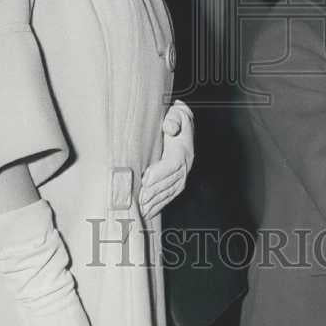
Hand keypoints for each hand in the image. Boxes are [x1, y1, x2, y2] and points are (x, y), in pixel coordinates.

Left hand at [138, 100, 193, 218]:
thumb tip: (169, 127)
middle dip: (154, 192)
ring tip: (140, 210)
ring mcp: (183, 175)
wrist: (182, 124)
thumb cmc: (174, 118)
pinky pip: (169, 196)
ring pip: (169, 192)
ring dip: (155, 202)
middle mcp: (186, 164)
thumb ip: (173, 119)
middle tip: (139, 200)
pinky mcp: (178, 182)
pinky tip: (148, 212)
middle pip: (170, 182)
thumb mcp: (176, 113)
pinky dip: (158, 205)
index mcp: (184, 149)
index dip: (160, 173)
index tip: (146, 179)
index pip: (173, 164)